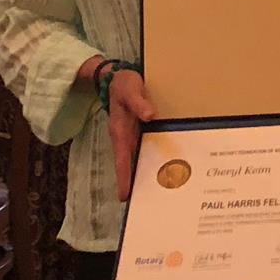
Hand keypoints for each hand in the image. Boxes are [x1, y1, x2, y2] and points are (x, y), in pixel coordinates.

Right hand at [107, 69, 155, 201]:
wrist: (117, 76)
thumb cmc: (123, 84)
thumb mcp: (130, 90)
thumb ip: (139, 102)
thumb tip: (150, 115)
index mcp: (120, 131)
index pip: (122, 159)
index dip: (123, 177)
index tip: (125, 196)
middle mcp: (124, 137)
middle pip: (129, 165)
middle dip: (134, 183)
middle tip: (143, 203)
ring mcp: (131, 135)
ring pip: (137, 158)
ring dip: (143, 173)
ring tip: (155, 193)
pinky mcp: (138, 130)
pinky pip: (144, 148)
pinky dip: (150, 158)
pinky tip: (163, 166)